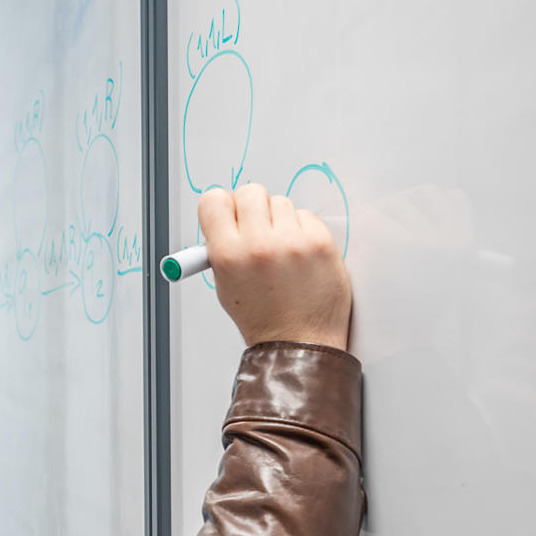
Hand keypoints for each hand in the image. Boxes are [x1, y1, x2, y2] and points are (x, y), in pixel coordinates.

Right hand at [198, 184, 351, 350]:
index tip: (229, 213)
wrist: (300, 343)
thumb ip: (222, 246)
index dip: (222, 205)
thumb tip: (226, 215)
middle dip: (252, 207)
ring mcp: (292, 242)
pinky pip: (306, 216)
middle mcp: (258, 244)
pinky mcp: (321, 243)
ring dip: (279, 219)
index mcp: (227, 254)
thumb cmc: (264, 318)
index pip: (214, 200)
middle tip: (257, 227)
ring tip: (281, 248)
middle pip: (249, 192)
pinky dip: (302, 229)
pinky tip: (300, 254)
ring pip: (280, 202)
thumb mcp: (225, 284)